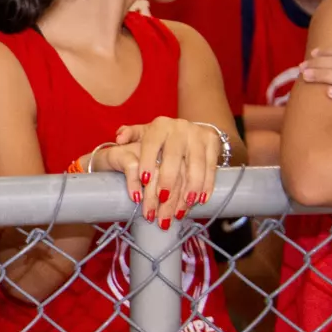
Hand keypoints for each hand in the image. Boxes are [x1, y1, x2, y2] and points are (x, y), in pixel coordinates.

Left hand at [98, 117, 224, 228]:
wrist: (192, 129)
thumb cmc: (162, 138)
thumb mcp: (144, 133)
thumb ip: (129, 134)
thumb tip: (119, 138)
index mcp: (159, 126)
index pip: (151, 143)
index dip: (147, 161)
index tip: (143, 180)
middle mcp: (179, 129)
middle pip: (174, 156)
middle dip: (168, 179)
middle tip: (163, 199)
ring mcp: (198, 135)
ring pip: (195, 163)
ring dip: (191, 186)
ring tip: (184, 205)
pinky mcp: (213, 143)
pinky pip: (211, 166)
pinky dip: (207, 184)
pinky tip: (201, 199)